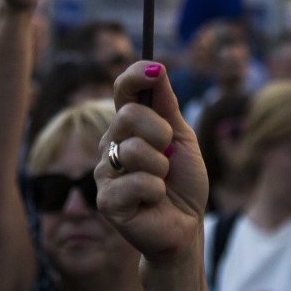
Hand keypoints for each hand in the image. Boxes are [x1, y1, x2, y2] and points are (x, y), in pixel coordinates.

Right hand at [95, 61, 208, 265]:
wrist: (186, 225)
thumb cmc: (183, 181)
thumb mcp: (182, 137)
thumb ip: (167, 105)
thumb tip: (156, 66)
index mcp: (128, 125)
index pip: (123, 90)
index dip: (135, 75)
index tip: (156, 69)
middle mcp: (111, 143)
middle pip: (129, 114)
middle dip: (161, 132)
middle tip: (168, 154)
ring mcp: (104, 172)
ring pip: (134, 150)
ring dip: (161, 168)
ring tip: (162, 182)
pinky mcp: (106, 201)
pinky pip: (138, 182)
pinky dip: (157, 191)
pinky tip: (153, 201)